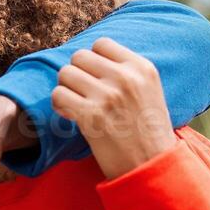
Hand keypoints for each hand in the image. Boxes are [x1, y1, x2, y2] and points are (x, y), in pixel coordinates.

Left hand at [50, 37, 175, 178]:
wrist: (151, 165)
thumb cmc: (147, 130)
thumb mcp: (149, 91)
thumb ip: (126, 71)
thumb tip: (91, 56)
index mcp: (142, 68)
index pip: (101, 44)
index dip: (92, 61)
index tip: (95, 77)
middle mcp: (125, 77)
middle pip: (79, 56)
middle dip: (76, 74)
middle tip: (82, 93)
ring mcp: (107, 95)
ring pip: (65, 73)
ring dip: (66, 89)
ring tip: (77, 104)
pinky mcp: (91, 115)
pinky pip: (58, 95)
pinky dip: (59, 105)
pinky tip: (71, 115)